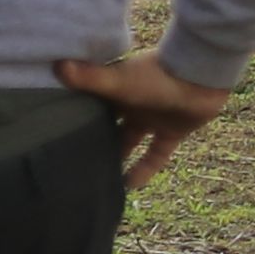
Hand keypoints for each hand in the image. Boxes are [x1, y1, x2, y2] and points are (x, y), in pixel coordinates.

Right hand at [59, 51, 231, 189]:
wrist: (202, 75)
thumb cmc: (157, 75)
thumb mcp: (118, 81)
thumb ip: (90, 78)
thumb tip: (56, 66)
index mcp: (115, 89)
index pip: (88, 105)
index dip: (73, 118)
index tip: (52, 135)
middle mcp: (131, 104)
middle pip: (107, 126)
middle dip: (93, 140)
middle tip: (71, 164)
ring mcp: (152, 118)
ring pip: (129, 141)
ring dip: (117, 157)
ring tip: (95, 179)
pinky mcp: (172, 131)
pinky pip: (156, 155)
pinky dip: (145, 169)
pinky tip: (129, 187)